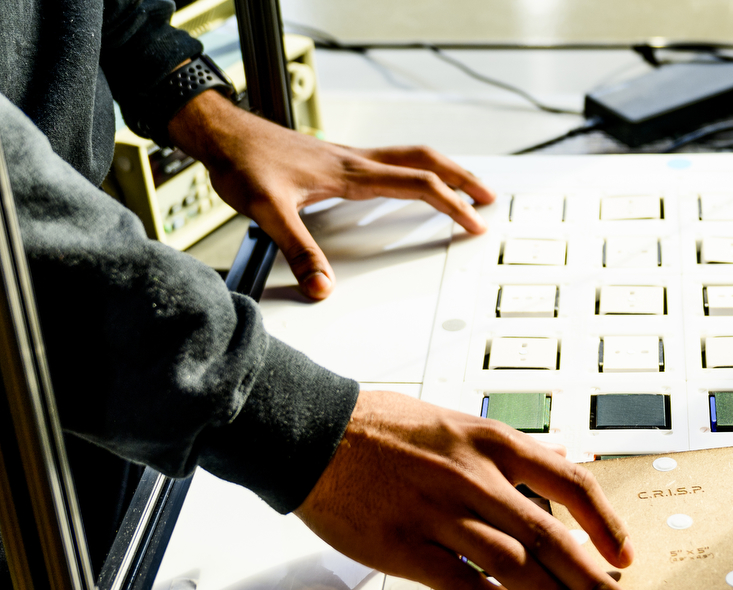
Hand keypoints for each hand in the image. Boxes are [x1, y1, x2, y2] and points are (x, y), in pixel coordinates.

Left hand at [167, 90, 494, 299]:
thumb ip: (298, 251)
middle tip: (488, 196)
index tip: (473, 222)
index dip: (451, 204)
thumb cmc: (241, 162)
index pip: (416, 185)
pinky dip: (415, 171)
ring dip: (443, 170)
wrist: (219, 133)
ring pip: (410, 157)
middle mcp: (355, 161)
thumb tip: (323, 287)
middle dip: (462, 178)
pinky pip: (390, 162)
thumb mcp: (267, 213)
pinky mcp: (336, 160)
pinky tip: (409, 184)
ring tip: (463, 187)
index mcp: (350, 174)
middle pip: (425, 161)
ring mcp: (347, 158)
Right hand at [295, 391, 638, 589]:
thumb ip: (513, 454)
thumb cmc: (386, 429)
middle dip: (595, 581)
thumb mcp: (462, 424)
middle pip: (551, 537)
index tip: (624, 554)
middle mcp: (473, 478)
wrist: (315, 432)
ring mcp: (439, 514)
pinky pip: (460, 582)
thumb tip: (563, 468)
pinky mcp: (404, 546)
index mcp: (492, 444)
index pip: (570, 483)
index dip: (605, 524)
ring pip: (513, 565)